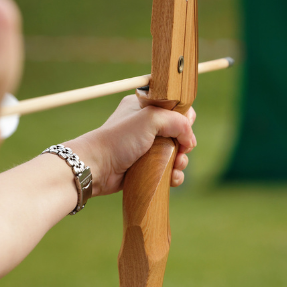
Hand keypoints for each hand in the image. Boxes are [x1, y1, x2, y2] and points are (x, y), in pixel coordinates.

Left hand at [66, 95, 196, 195]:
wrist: (97, 167)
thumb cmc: (119, 139)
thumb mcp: (151, 118)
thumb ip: (177, 122)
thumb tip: (189, 140)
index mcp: (145, 107)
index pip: (174, 108)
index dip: (184, 119)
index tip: (184, 130)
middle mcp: (146, 126)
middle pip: (178, 132)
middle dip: (185, 144)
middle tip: (182, 151)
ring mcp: (146, 147)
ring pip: (175, 153)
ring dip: (181, 162)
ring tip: (176, 167)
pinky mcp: (145, 166)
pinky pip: (167, 169)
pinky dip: (173, 175)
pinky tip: (172, 178)